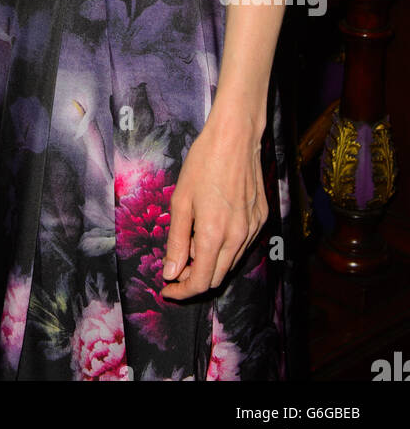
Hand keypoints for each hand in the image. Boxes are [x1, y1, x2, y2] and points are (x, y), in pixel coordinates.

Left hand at [159, 115, 266, 299]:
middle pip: (217, 278)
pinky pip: (242, 245)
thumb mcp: (180, 201)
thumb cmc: (203, 164)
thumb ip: (176, 240)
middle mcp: (238, 238)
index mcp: (213, 235)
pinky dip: (225, 247)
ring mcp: (253, 229)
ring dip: (209, 263)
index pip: (200, 282)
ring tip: (190, 242)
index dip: (181, 291)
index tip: (167, 288)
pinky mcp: (261, 219)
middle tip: (175, 267)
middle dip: (194, 279)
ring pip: (230, 263)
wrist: (235, 138)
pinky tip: (211, 228)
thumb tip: (171, 273)